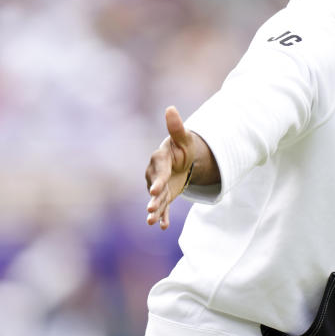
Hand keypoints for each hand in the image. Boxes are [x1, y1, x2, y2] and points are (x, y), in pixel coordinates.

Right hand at [145, 106, 193, 229]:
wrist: (182, 158)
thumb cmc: (182, 145)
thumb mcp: (183, 137)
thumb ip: (176, 126)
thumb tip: (170, 108)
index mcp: (160, 159)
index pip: (159, 171)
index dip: (158, 181)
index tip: (154, 191)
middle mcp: (155, 174)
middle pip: (154, 188)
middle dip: (153, 199)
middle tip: (151, 209)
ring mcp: (159, 186)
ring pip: (156, 200)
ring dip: (155, 211)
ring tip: (152, 222)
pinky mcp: (164, 195)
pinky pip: (163, 206)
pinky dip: (163, 216)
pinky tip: (163, 227)